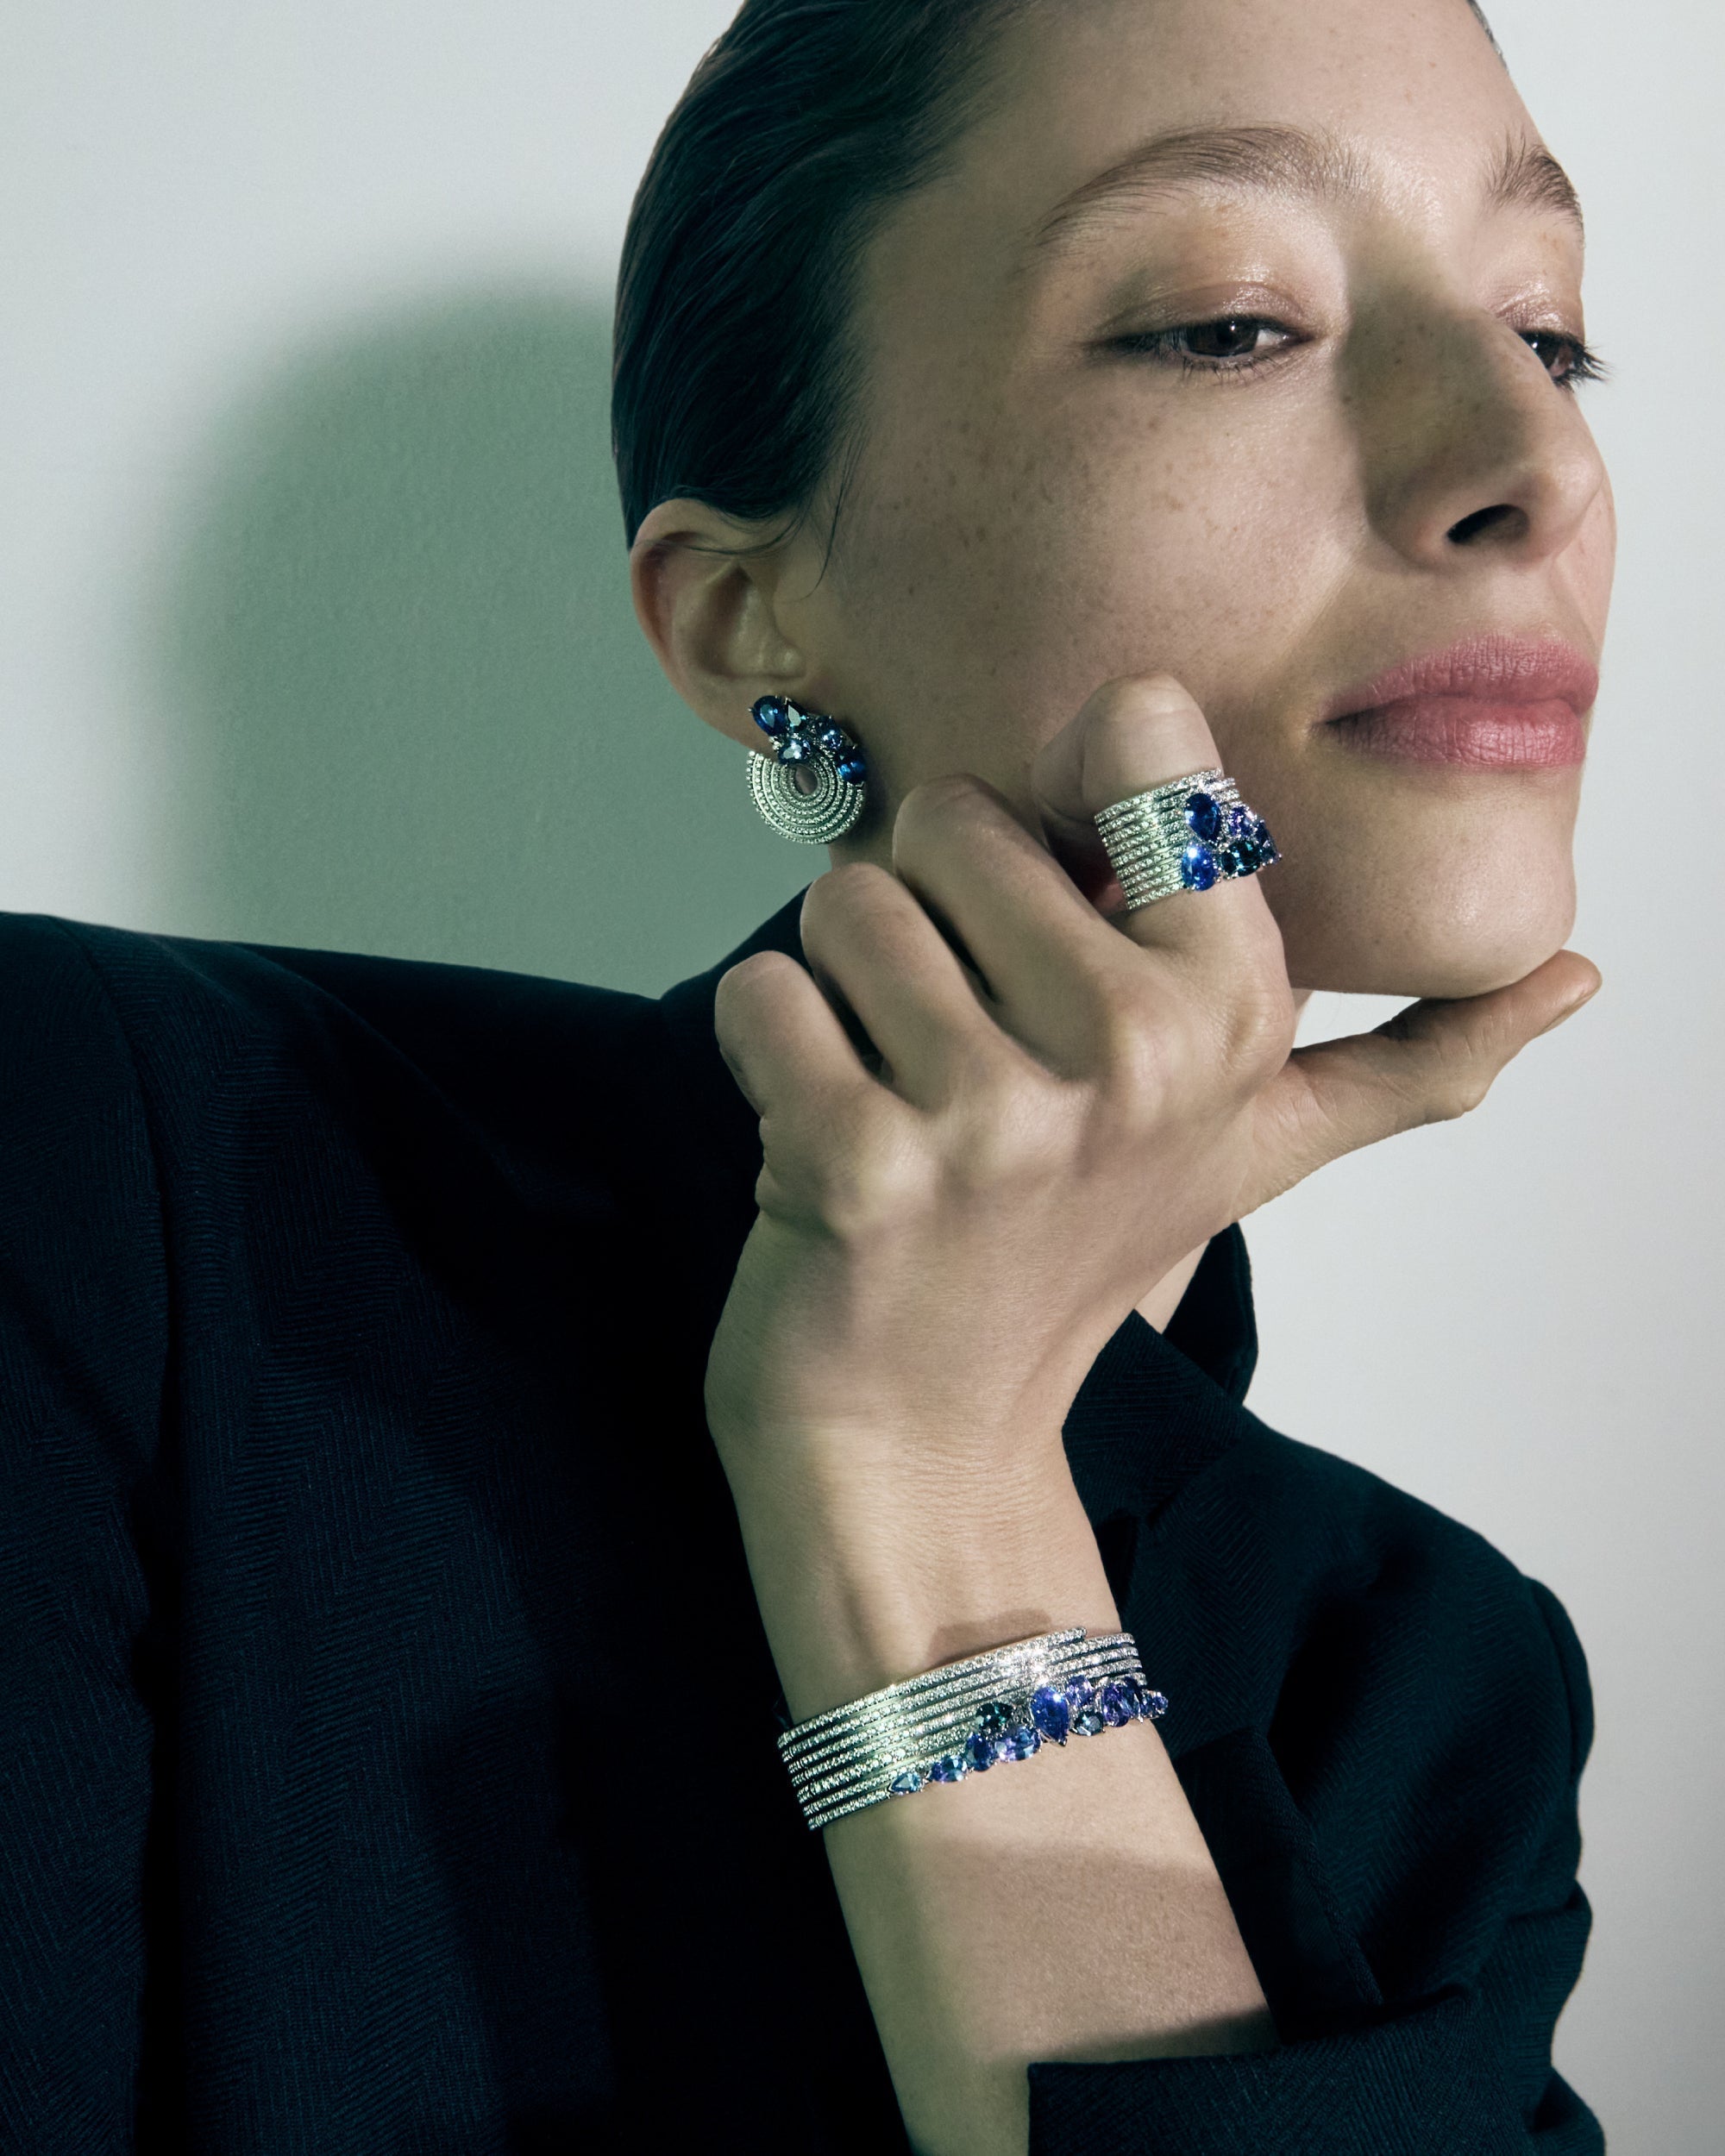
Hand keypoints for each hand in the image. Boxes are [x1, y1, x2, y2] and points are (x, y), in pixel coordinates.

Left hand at [705, 676, 1596, 1697]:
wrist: (922, 1429)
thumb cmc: (1073, 1258)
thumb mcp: (1255, 1151)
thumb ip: (1408, 1062)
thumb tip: (1574, 983)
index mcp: (1233, 1014)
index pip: (1140, 750)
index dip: (1069, 816)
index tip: (1064, 914)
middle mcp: (1135, 1054)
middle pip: (953, 821)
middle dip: (932, 923)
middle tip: (962, 1048)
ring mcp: (997, 1119)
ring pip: (849, 900)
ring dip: (845, 996)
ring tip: (897, 1095)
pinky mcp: (859, 1166)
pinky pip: (763, 995)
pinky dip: (769, 1051)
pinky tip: (824, 1139)